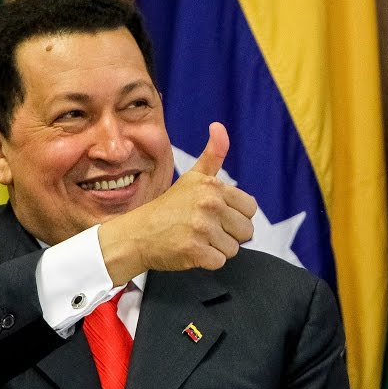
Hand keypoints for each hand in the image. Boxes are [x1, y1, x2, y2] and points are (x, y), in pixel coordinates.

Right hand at [99, 122, 256, 285]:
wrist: (137, 234)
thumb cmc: (167, 208)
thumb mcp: (191, 178)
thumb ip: (212, 156)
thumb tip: (220, 126)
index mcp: (212, 187)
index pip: (250, 208)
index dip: (234, 215)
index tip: (213, 215)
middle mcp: (208, 204)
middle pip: (245, 230)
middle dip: (228, 234)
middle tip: (203, 229)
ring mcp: (201, 228)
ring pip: (233, 248)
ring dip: (216, 248)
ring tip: (195, 238)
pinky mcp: (194, 250)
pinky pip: (219, 262)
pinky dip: (206, 261)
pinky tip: (190, 250)